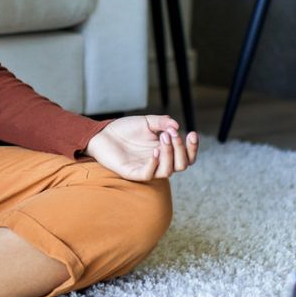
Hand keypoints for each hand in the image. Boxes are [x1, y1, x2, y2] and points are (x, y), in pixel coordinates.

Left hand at [83, 114, 198, 181]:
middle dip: (181, 149)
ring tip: (163, 138)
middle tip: (172, 134)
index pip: (186, 157)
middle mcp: (159, 162)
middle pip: (181, 165)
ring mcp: (146, 169)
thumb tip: (177, 127)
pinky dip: (154, 163)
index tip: (192, 133)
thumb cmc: (125, 129)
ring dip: (169, 154)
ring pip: (168, 171)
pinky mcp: (132, 173)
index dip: (192, 148)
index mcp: (165, 152)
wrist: (103, 133)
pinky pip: (148, 174)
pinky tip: (155, 151)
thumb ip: (162, 123)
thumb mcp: (147, 122)